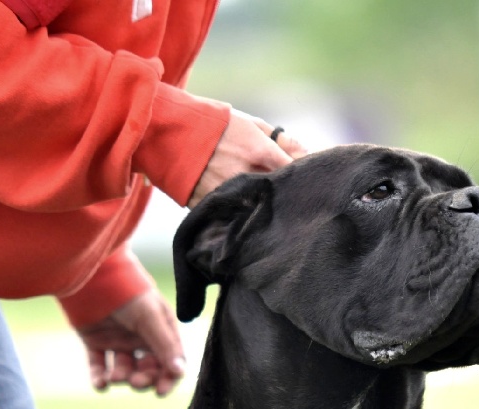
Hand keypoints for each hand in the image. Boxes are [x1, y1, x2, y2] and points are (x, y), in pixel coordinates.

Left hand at [76, 290, 185, 395]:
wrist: (92, 276)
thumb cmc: (128, 293)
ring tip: (113, 377)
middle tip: (136, 382)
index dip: (168, 377)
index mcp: (161, 330)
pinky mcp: (96, 341)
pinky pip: (99, 365)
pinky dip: (99, 378)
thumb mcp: (151, 318)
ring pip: (124, 369)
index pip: (170, 360)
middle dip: (143, 378)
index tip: (161, 392)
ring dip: (121, 377)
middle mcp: (141, 337)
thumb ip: (165, 345)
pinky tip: (100, 383)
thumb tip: (180, 372)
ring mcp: (118, 340)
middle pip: (148, 368)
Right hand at [188, 110, 307, 207]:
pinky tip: (243, 208)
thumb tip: (307, 154)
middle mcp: (245, 173)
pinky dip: (241, 212)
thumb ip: (280, 140)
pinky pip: (234, 215)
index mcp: (259, 151)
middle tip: (289, 195)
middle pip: (278, 192)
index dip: (301, 176)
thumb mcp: (251, 124)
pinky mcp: (211, 205)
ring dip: (264, 205)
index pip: (293, 170)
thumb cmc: (216, 125)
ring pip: (258, 207)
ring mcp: (227, 191)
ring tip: (264, 203)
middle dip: (285, 193)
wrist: (171, 132)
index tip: (303, 178)